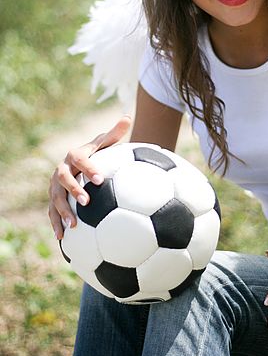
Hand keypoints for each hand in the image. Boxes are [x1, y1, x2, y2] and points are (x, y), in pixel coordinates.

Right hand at [48, 115, 131, 240]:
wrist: (78, 161)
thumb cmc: (97, 153)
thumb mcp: (105, 143)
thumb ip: (115, 133)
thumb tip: (127, 117)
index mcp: (75, 155)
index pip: (80, 160)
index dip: (88, 168)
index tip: (99, 179)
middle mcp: (61, 170)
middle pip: (63, 179)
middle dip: (73, 190)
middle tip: (86, 202)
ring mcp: (55, 185)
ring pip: (55, 198)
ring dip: (62, 211)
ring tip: (73, 225)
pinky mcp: (53, 198)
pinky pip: (52, 212)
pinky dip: (56, 224)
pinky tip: (62, 238)